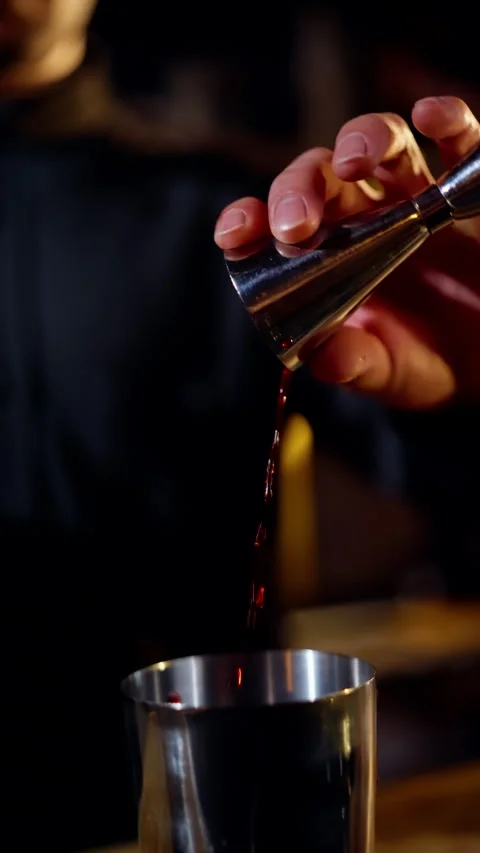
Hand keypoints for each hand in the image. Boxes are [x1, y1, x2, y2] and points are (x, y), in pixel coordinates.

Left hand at [214, 97, 479, 409]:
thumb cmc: (425, 362)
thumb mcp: (385, 371)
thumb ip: (354, 364)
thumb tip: (325, 359)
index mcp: (326, 257)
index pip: (273, 223)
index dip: (248, 220)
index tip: (233, 237)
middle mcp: (362, 216)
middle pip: (319, 175)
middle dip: (299, 190)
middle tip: (296, 227)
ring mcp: (413, 195)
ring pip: (379, 140)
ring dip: (362, 139)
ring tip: (353, 161)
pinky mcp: (465, 188)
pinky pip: (459, 138)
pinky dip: (447, 119)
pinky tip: (429, 117)